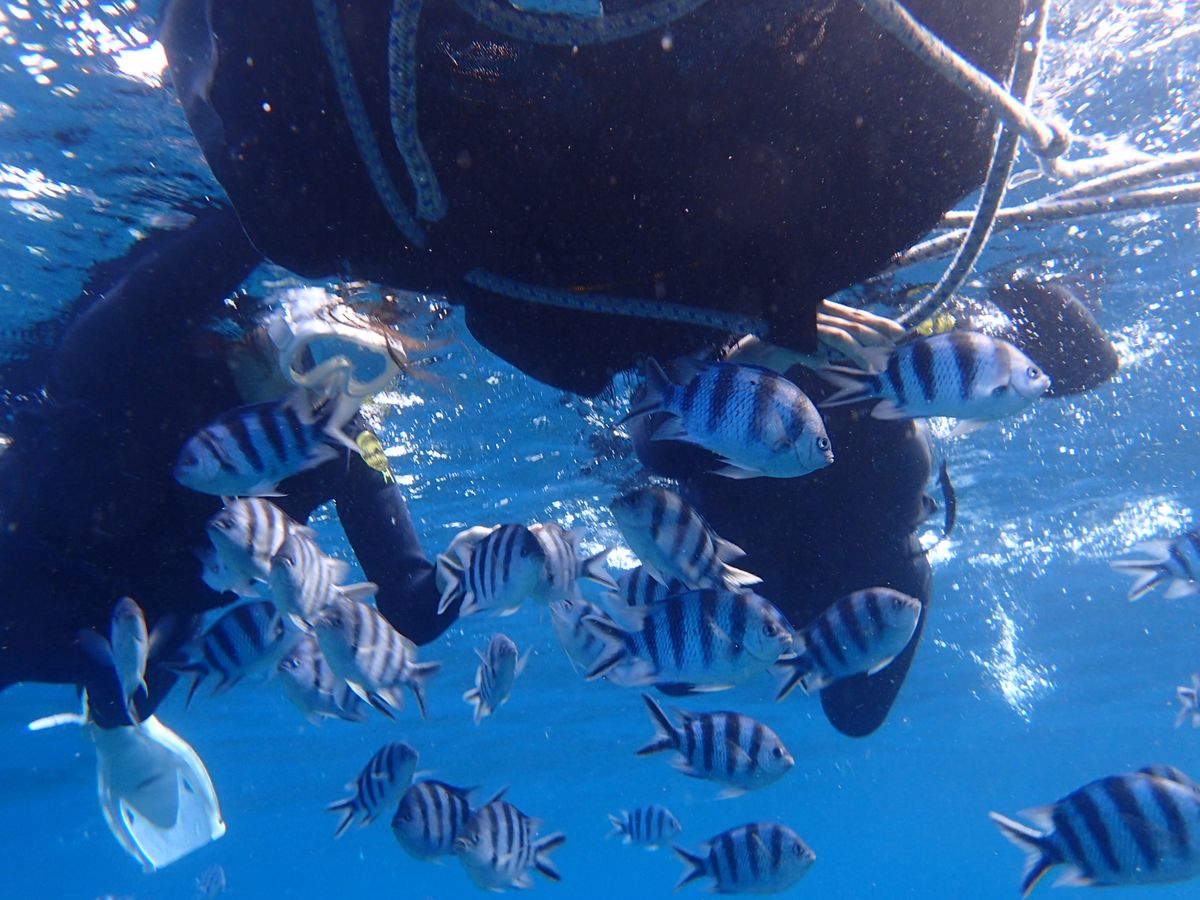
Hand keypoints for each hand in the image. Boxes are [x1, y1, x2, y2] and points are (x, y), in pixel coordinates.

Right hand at [724, 300, 902, 371]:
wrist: (745, 357)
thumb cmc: (773, 353)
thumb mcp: (804, 346)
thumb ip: (823, 344)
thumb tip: (841, 353)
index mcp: (816, 310)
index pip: (851, 314)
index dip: (876, 321)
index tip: (898, 330)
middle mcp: (811, 310)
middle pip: (851, 319)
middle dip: (877, 330)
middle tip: (899, 339)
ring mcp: (803, 321)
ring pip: (841, 331)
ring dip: (861, 350)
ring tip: (876, 366)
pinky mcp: (793, 333)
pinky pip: (824, 341)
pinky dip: (841, 353)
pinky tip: (854, 365)